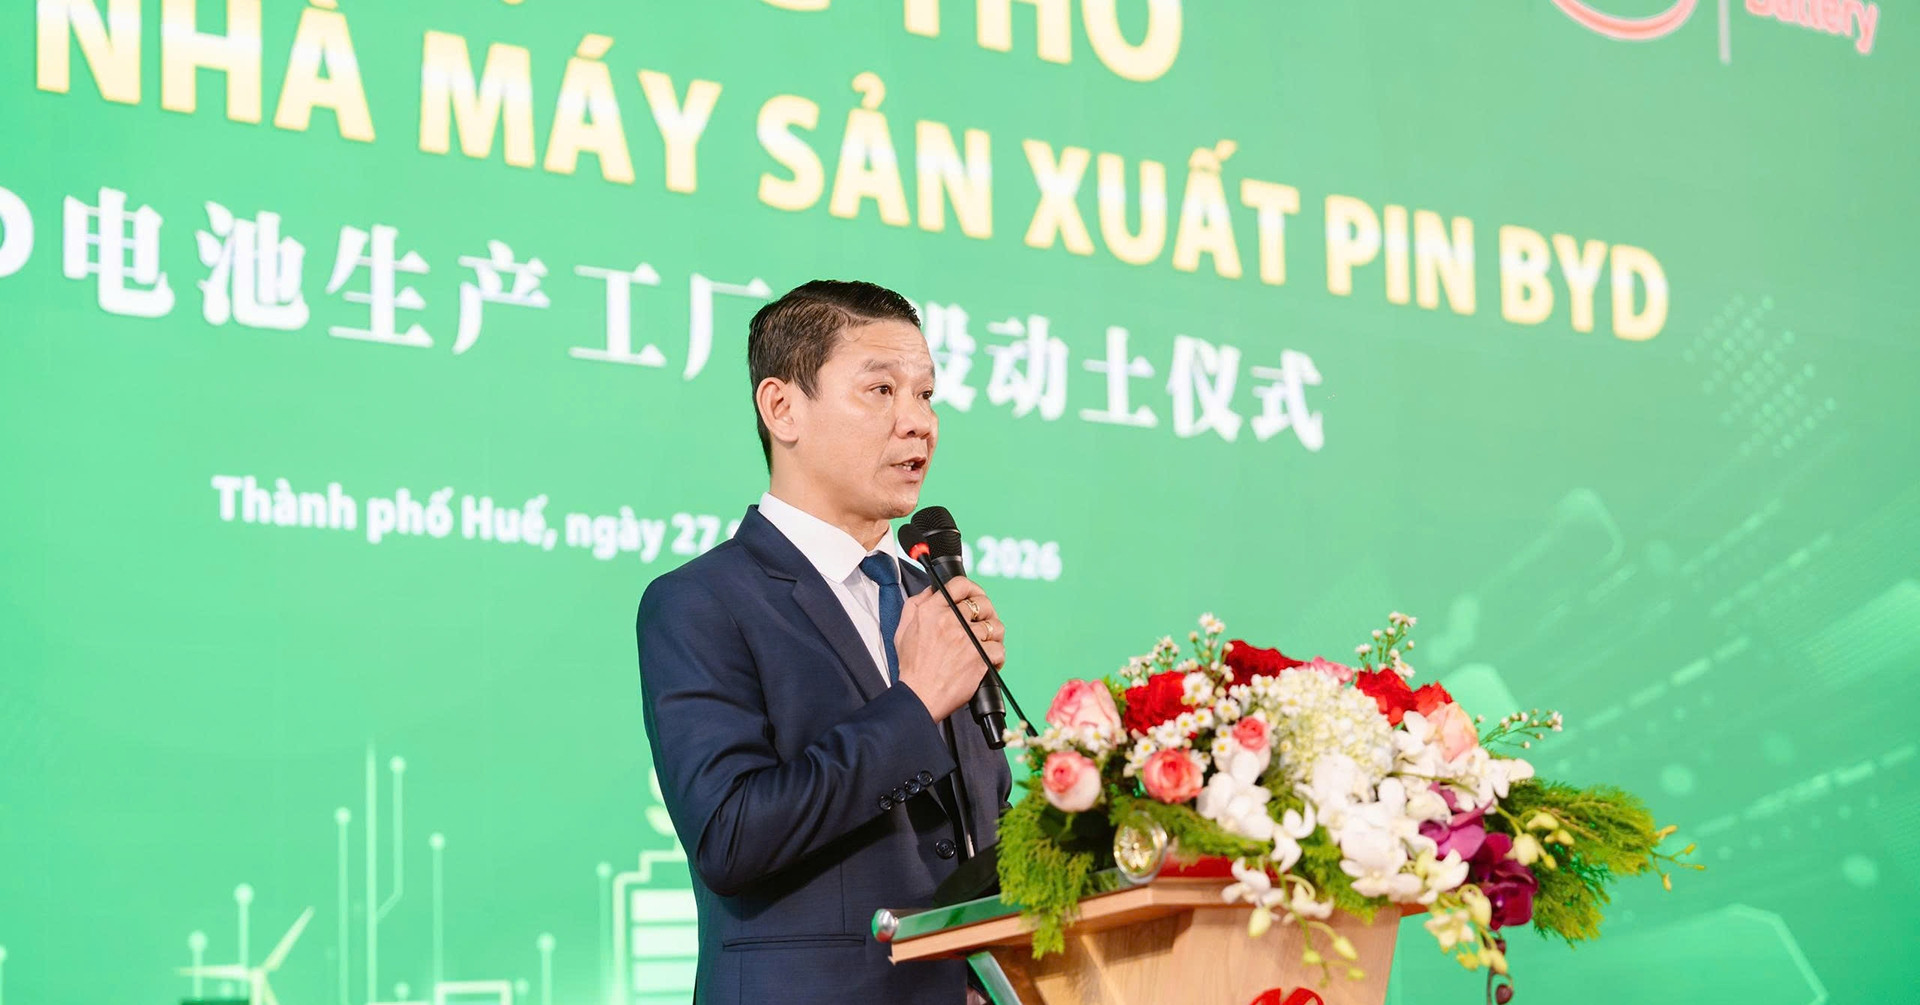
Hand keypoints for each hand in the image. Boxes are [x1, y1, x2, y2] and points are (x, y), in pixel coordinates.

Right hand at [894, 576, 1005, 721]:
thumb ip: (916, 604)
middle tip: (983, 621)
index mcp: (931, 611)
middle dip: (986, 611)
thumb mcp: (903, 629)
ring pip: (995, 626)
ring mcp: (967, 639)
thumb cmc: (912, 666)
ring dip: (994, 633)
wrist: (919, 696)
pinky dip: (997, 656)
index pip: (959, 585)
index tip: (975, 595)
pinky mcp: (979, 657)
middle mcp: (950, 621)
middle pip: (982, 603)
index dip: (972, 588)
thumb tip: (932, 590)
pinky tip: (988, 660)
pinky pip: (999, 649)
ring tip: (988, 641)